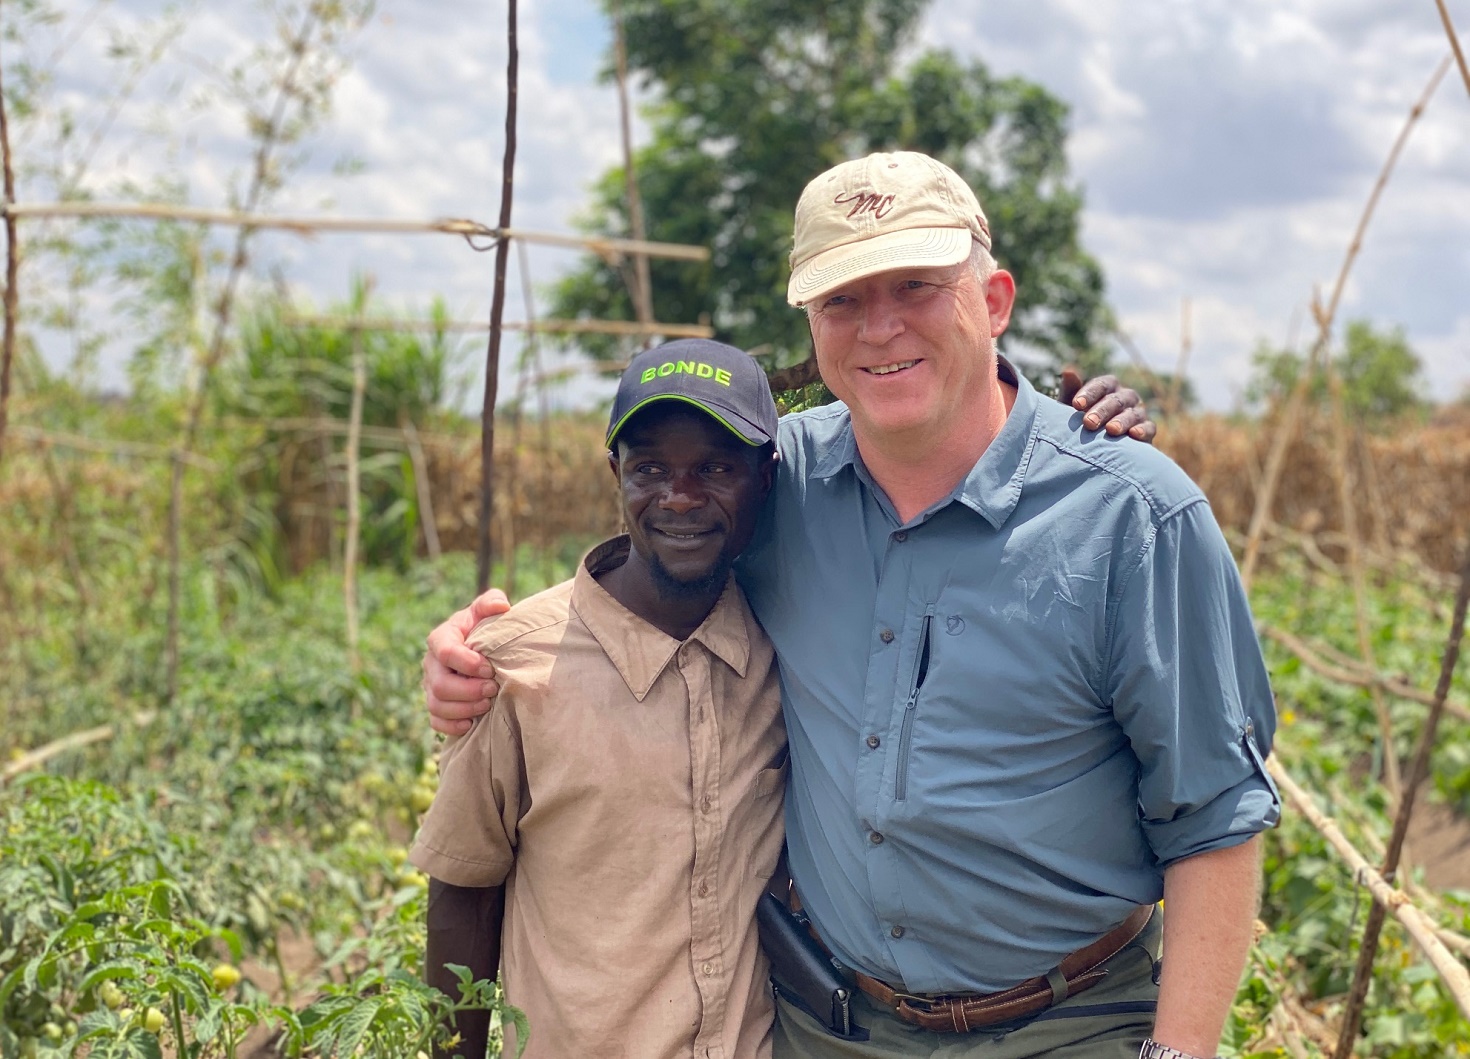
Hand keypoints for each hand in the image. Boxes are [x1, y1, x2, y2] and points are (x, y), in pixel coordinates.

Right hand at [422, 589, 511, 735]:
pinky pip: (436, 722)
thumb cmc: (484, 629)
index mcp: (441, 638)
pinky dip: (452, 726)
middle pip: (439, 684)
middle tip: (492, 689)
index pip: (445, 651)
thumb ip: (491, 602)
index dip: (466, 662)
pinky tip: (471, 723)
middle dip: (468, 690)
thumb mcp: (486, 612)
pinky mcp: (436, 705)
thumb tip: (501, 606)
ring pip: (437, 706)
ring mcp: (430, 686)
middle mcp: (431, 664)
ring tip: (487, 704)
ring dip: (464, 708)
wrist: (482, 652)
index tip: (489, 668)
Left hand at [1059, 367, 1155, 442]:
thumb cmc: (1080, 422)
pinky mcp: (1147, 430)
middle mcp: (1125, 397)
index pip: (1102, 385)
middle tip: (1088, 422)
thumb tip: (1068, 371)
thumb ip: (1070, 390)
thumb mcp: (1070, 408)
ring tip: (1111, 429)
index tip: (1076, 405)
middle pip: (1117, 400)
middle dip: (1102, 410)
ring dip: (1122, 421)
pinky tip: (1134, 434)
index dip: (1090, 393)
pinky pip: (1149, 427)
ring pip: (1133, 413)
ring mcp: (1138, 413)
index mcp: (1108, 388)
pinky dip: (1143, 430)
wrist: (1095, 449)